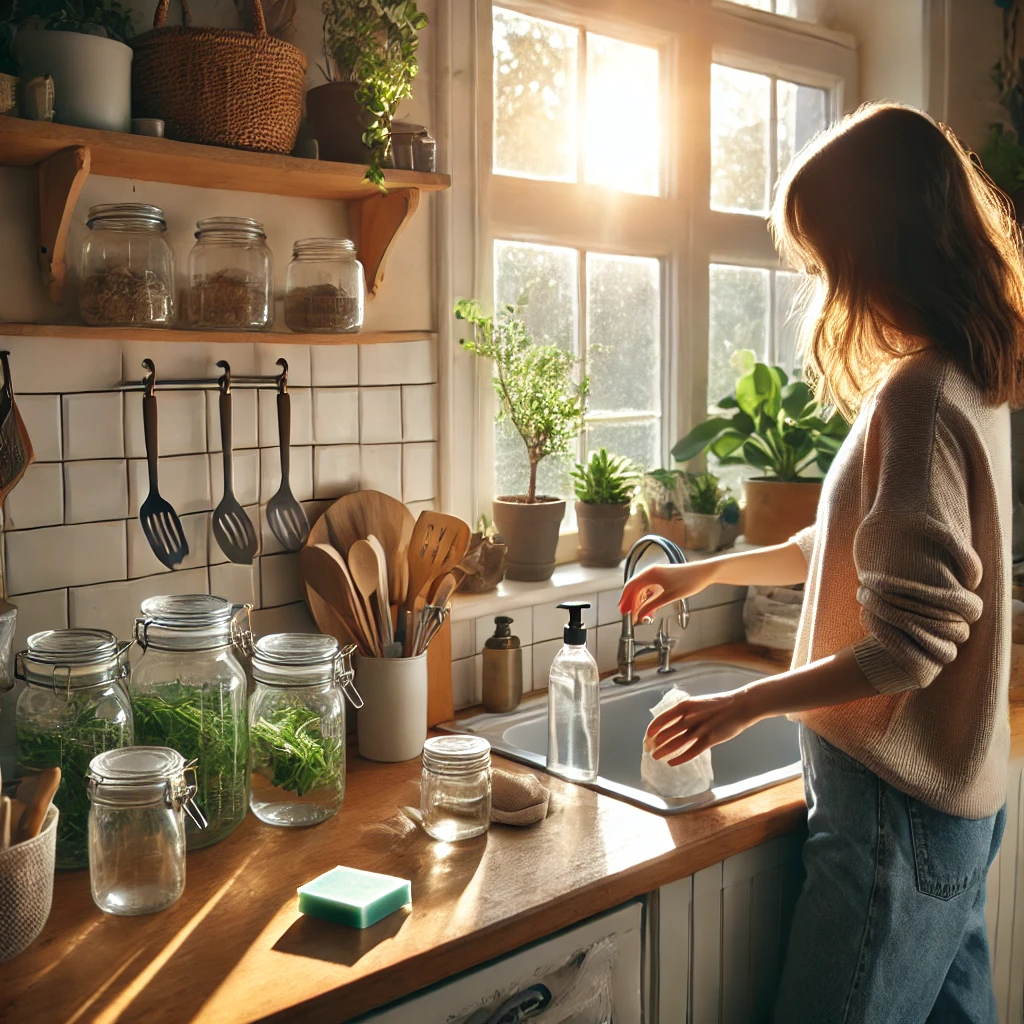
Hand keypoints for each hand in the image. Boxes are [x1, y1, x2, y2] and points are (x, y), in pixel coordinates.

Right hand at [618, 561, 717, 622]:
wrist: (705, 573)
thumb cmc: (690, 580)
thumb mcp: (669, 597)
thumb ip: (652, 606)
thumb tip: (640, 615)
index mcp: (650, 573)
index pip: (631, 587)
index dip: (625, 600)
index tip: (623, 611)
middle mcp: (651, 572)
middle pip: (635, 588)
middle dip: (631, 603)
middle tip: (629, 615)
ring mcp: (657, 575)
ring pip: (643, 590)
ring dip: (640, 602)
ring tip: (640, 615)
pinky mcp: (663, 578)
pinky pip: (651, 589)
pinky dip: (648, 599)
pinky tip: (651, 609)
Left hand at [644, 688, 759, 765]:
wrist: (741, 705)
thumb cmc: (720, 704)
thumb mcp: (699, 703)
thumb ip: (686, 713)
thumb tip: (673, 722)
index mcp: (686, 705)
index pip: (663, 718)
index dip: (653, 728)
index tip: (648, 736)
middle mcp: (690, 717)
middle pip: (667, 732)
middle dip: (656, 742)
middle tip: (649, 749)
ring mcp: (700, 729)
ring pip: (676, 743)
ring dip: (664, 751)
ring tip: (655, 757)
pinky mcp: (710, 739)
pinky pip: (692, 751)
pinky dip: (680, 758)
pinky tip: (672, 763)